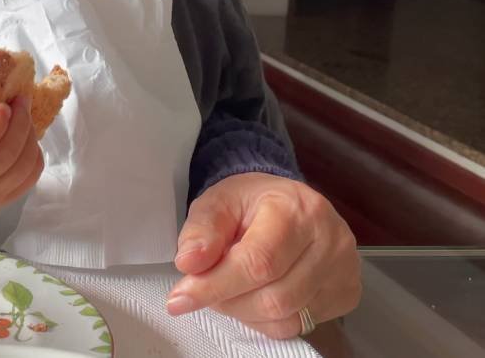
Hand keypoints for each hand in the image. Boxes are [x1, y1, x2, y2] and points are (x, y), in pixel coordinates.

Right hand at [0, 79, 43, 231]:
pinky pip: (31, 176)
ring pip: (22, 167)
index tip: (4, 104)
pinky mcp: (5, 201)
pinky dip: (34, 153)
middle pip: (4, 156)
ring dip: (30, 136)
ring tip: (24, 117)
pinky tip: (24, 138)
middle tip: (21, 101)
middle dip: (20, 123)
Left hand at [166, 172, 360, 338]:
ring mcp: (344, 270)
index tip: (180, 298)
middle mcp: (330, 241)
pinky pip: (299, 325)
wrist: (285, 201)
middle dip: (227, 300)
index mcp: (296, 210)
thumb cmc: (249, 202)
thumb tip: (189, 263)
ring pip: (286, 317)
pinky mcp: (346, 294)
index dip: (215, 285)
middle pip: (273, 297)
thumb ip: (201, 231)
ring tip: (229, 288)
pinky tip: (254, 295)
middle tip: (204, 288)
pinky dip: (266, 320)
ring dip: (244, 312)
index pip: (257, 263)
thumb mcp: (217, 202)